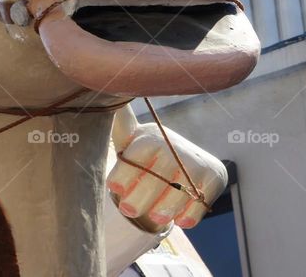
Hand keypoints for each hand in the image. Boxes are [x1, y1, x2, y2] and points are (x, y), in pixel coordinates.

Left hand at [108, 106, 226, 231]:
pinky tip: (180, 220)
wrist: (180, 158)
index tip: (112, 186)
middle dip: (141, 194)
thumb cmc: (142, 153)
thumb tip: (89, 85)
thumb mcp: (126, 140)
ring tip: (153, 218)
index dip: (126, 169)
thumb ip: (114, 124)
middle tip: (127, 209)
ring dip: (166, 207)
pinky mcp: (215, 177)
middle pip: (159, 173)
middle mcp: (174, 146)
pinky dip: (191, 213)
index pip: (139, 148)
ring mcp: (197, 161)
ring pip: (181, 189)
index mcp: (149, 136)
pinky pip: (202, 200)